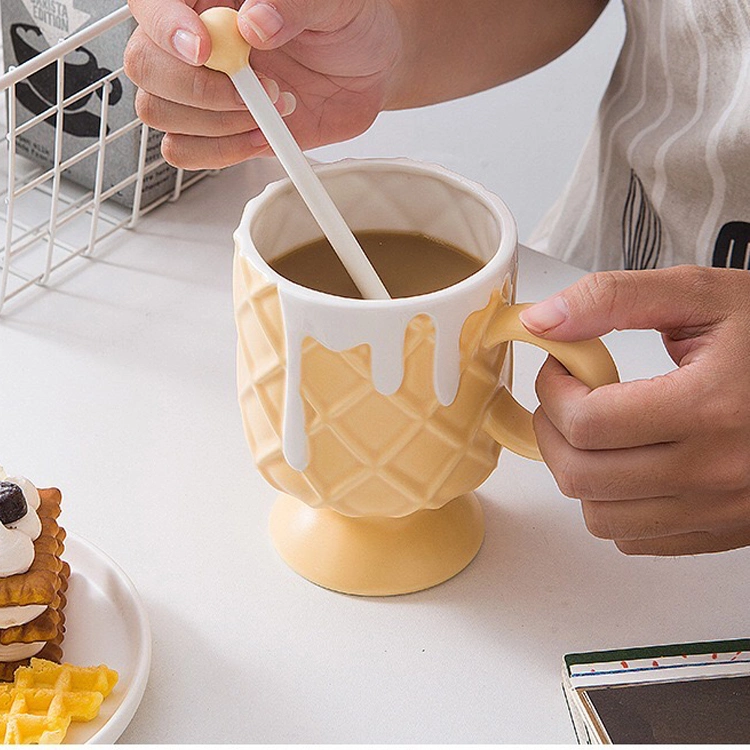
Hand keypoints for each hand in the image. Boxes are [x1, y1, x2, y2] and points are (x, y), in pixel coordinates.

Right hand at [124, 0, 400, 168]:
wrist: (369, 68)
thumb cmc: (344, 23)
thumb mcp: (330, 3)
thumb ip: (292, 4)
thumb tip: (255, 24)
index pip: (150, 6)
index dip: (167, 28)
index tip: (206, 48)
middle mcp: (194, 42)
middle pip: (145, 66)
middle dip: (200, 88)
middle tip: (257, 89)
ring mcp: (202, 89)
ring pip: (159, 112)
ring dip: (216, 122)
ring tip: (270, 108)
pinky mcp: (217, 130)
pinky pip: (184, 151)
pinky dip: (221, 153)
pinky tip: (261, 136)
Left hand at [520, 266, 749, 555]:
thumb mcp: (702, 296)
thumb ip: (614, 299)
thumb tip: (542, 320)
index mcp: (711, 407)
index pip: (586, 422)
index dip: (552, 390)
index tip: (560, 368)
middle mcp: (718, 471)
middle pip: (582, 476)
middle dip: (554, 431)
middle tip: (565, 399)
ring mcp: (722, 510)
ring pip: (601, 518)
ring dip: (579, 472)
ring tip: (597, 432)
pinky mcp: (724, 531)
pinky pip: (635, 540)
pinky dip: (614, 505)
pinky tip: (630, 464)